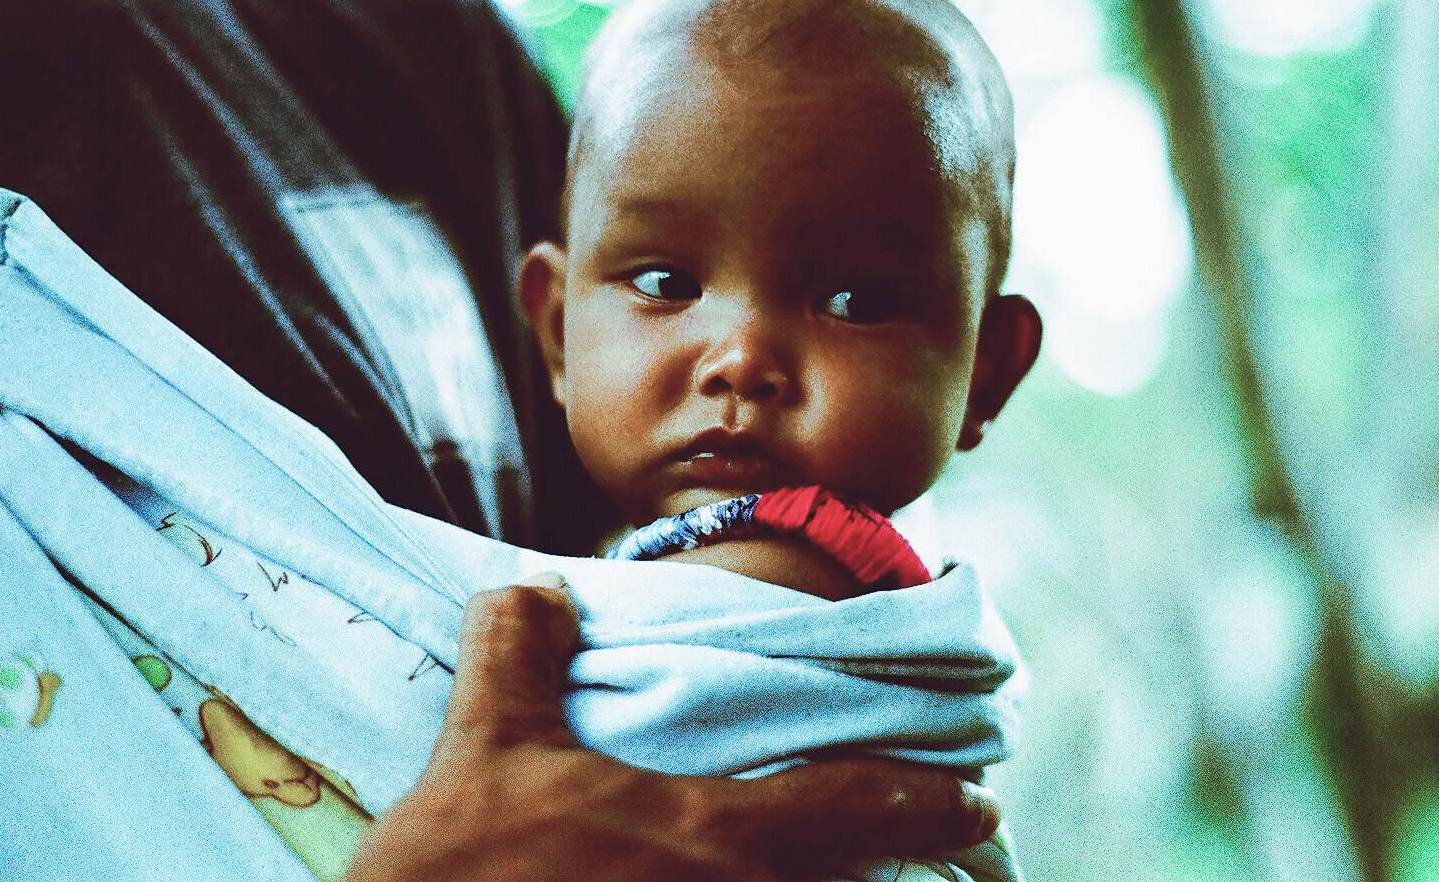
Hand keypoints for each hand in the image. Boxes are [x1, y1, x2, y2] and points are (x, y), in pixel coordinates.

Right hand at [343, 575, 998, 880]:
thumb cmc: (459, 874)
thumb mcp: (485, 748)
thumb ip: (520, 652)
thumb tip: (537, 586)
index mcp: (711, 837)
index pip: (855, 808)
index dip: (927, 801)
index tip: (979, 797)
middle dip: (908, 869)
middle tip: (950, 844)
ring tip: (865, 880)